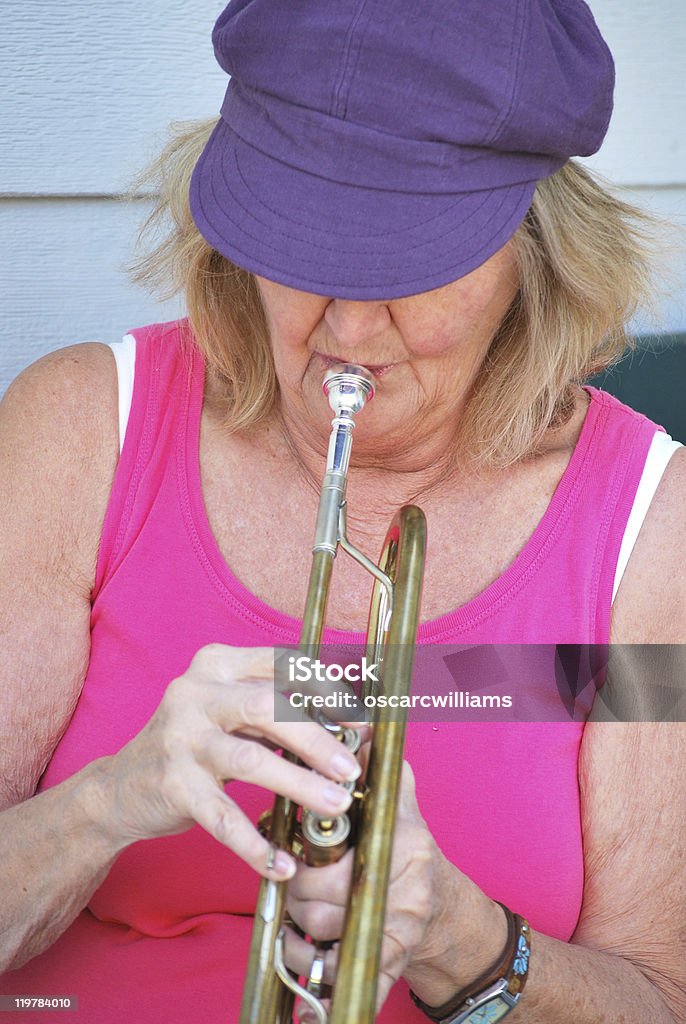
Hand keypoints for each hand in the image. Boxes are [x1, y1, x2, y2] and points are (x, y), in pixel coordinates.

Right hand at [91, 644, 361, 878]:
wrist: (120, 787)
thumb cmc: (195, 743)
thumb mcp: (230, 711)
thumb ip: (278, 711)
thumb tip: (350, 724)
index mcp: (217, 664)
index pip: (280, 665)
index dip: (325, 689)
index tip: (359, 717)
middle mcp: (195, 693)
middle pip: (268, 708)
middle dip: (317, 738)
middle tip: (352, 768)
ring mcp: (180, 739)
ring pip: (251, 761)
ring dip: (300, 785)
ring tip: (336, 805)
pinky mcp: (173, 786)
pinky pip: (223, 819)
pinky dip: (255, 845)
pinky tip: (282, 864)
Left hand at [283, 761, 446, 1016]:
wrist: (446, 908)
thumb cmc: (411, 849)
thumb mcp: (401, 804)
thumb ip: (379, 765)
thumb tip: (359, 724)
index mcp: (406, 844)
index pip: (342, 851)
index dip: (308, 858)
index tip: (294, 854)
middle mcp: (407, 890)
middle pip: (323, 898)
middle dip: (297, 893)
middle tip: (291, 885)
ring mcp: (401, 931)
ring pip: (325, 937)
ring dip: (297, 937)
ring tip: (292, 925)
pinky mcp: (393, 966)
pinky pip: (352, 984)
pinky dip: (323, 996)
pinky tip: (307, 1003)